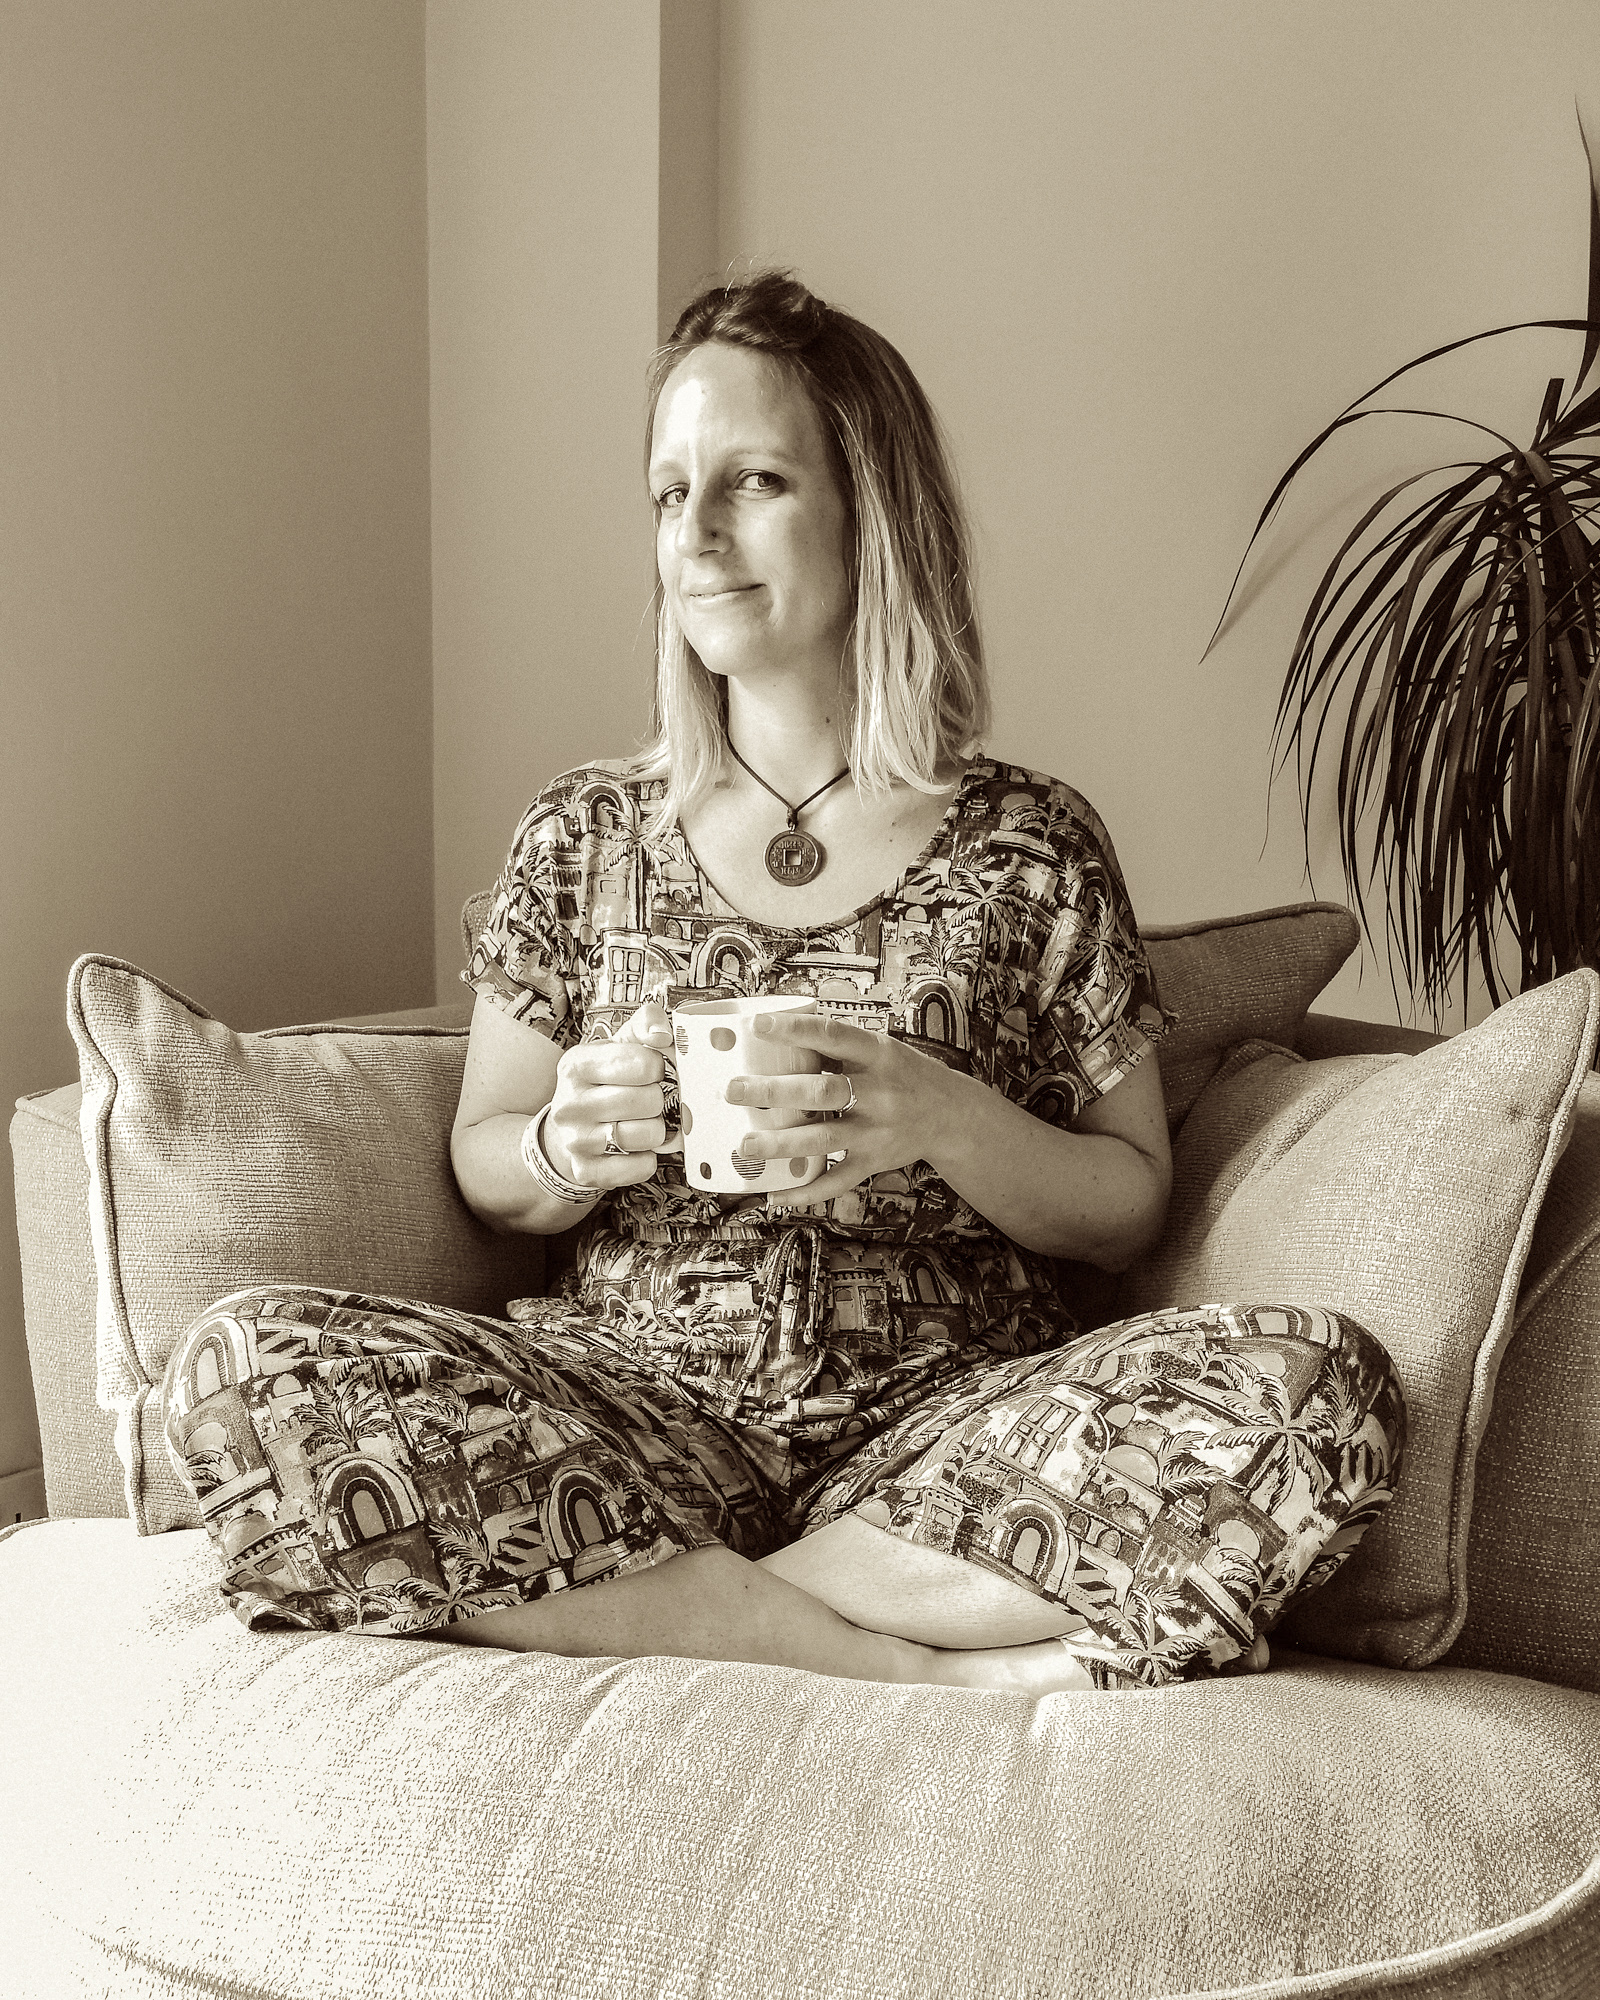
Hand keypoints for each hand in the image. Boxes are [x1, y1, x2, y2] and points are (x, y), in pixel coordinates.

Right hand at [544, 1000, 681, 1189]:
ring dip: (658, 1129)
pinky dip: (649, 1158)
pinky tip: (637, 1147)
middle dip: (660, 1100)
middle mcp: (569, 1103)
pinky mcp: (586, 1171)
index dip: (659, 1068)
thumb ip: (645, 1024)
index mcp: (576, 1064)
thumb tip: (663, 1034)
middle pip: (649, 1101)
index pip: (644, 1064)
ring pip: (649, 1135)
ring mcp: (575, 1141)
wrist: (568, 1129)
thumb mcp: (618, 1045)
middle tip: (651, 1099)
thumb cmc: (603, 1081)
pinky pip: (642, 1167)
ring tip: (645, 1121)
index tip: (652, 1071)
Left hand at [728, 1010, 959, 1209]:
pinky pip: (836, 1181)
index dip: (796, 1030)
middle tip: (734, 1090)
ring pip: (824, 1139)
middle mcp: (879, 1093)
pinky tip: (775, 1196)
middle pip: (821, 1092)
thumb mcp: (881, 1050)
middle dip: (774, 1092)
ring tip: (746, 1144)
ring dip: (782, 1144)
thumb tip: (778, 1036)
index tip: (758, 1027)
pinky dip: (805, 1192)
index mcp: (878, 1055)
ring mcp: (876, 1131)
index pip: (833, 1036)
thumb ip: (838, 1047)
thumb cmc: (903, 1075)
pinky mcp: (874, 1162)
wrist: (951, 1116)